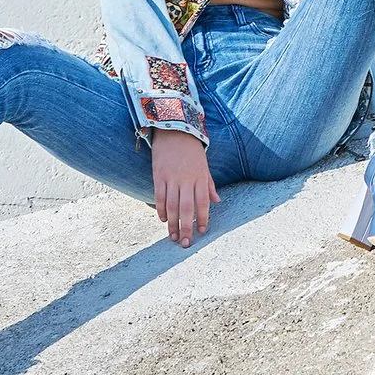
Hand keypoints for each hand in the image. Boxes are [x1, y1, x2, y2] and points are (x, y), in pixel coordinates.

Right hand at [151, 129, 219, 246]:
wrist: (174, 130)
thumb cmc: (192, 150)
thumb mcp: (204, 166)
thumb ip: (209, 184)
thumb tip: (217, 201)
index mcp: (200, 177)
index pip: (202, 203)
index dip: (202, 218)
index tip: (202, 231)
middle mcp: (186, 179)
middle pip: (186, 208)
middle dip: (186, 227)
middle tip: (185, 243)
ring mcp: (171, 178)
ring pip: (171, 205)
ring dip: (172, 223)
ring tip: (173, 237)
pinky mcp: (158, 175)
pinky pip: (159, 196)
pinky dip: (161, 209)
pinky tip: (163, 220)